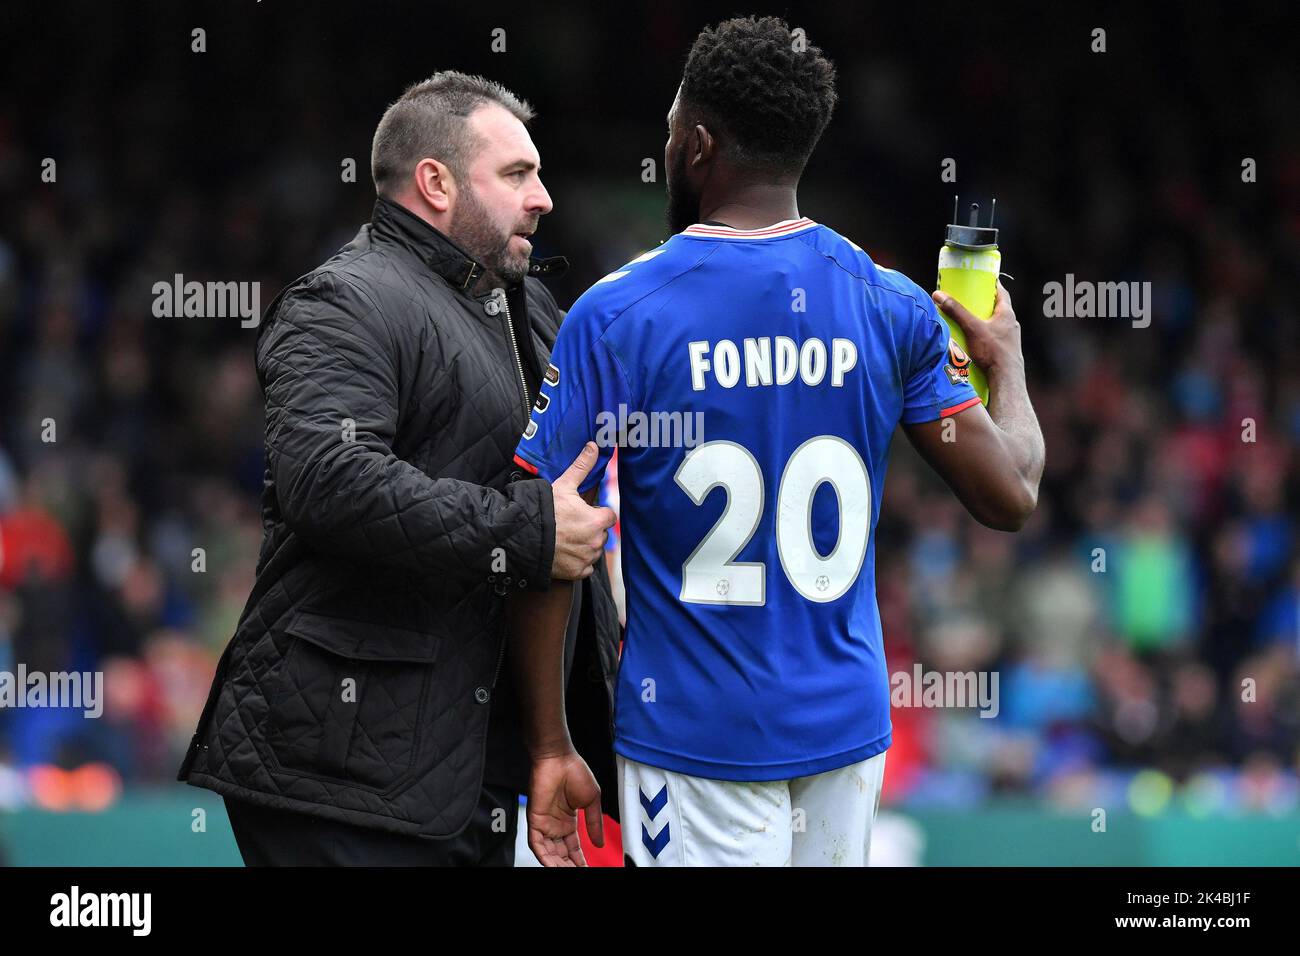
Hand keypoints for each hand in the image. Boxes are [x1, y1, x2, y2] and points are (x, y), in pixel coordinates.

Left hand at [526, 750, 603, 866]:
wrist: (560, 757)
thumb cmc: (575, 771)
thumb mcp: (592, 801)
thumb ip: (594, 823)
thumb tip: (599, 844)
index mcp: (568, 822)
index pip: (573, 848)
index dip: (580, 861)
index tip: (588, 868)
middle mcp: (555, 825)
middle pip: (561, 854)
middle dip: (569, 866)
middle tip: (579, 872)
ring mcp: (544, 824)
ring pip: (549, 853)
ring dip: (557, 865)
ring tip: (568, 872)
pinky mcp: (535, 820)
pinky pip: (537, 844)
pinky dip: (544, 857)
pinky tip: (553, 866)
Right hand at [551, 442, 616, 579]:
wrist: (522, 539)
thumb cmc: (543, 511)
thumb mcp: (563, 486)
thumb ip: (581, 467)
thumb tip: (594, 446)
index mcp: (597, 521)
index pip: (610, 516)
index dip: (598, 513)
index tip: (585, 512)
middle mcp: (596, 542)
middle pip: (601, 534)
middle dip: (590, 530)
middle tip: (571, 525)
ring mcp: (587, 559)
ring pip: (593, 551)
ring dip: (584, 546)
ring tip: (564, 539)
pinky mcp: (577, 573)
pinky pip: (584, 568)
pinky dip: (577, 563)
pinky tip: (563, 553)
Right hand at [932, 281, 1022, 376]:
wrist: (1006, 377)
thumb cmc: (992, 351)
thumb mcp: (972, 328)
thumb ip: (956, 311)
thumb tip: (939, 295)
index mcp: (1007, 314)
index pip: (1001, 292)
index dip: (992, 285)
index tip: (982, 280)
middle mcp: (1011, 324)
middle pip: (998, 308)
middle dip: (984, 305)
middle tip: (970, 301)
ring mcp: (1011, 338)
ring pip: (996, 324)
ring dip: (984, 321)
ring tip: (970, 322)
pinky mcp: (1007, 350)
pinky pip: (995, 337)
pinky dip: (986, 335)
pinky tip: (975, 341)